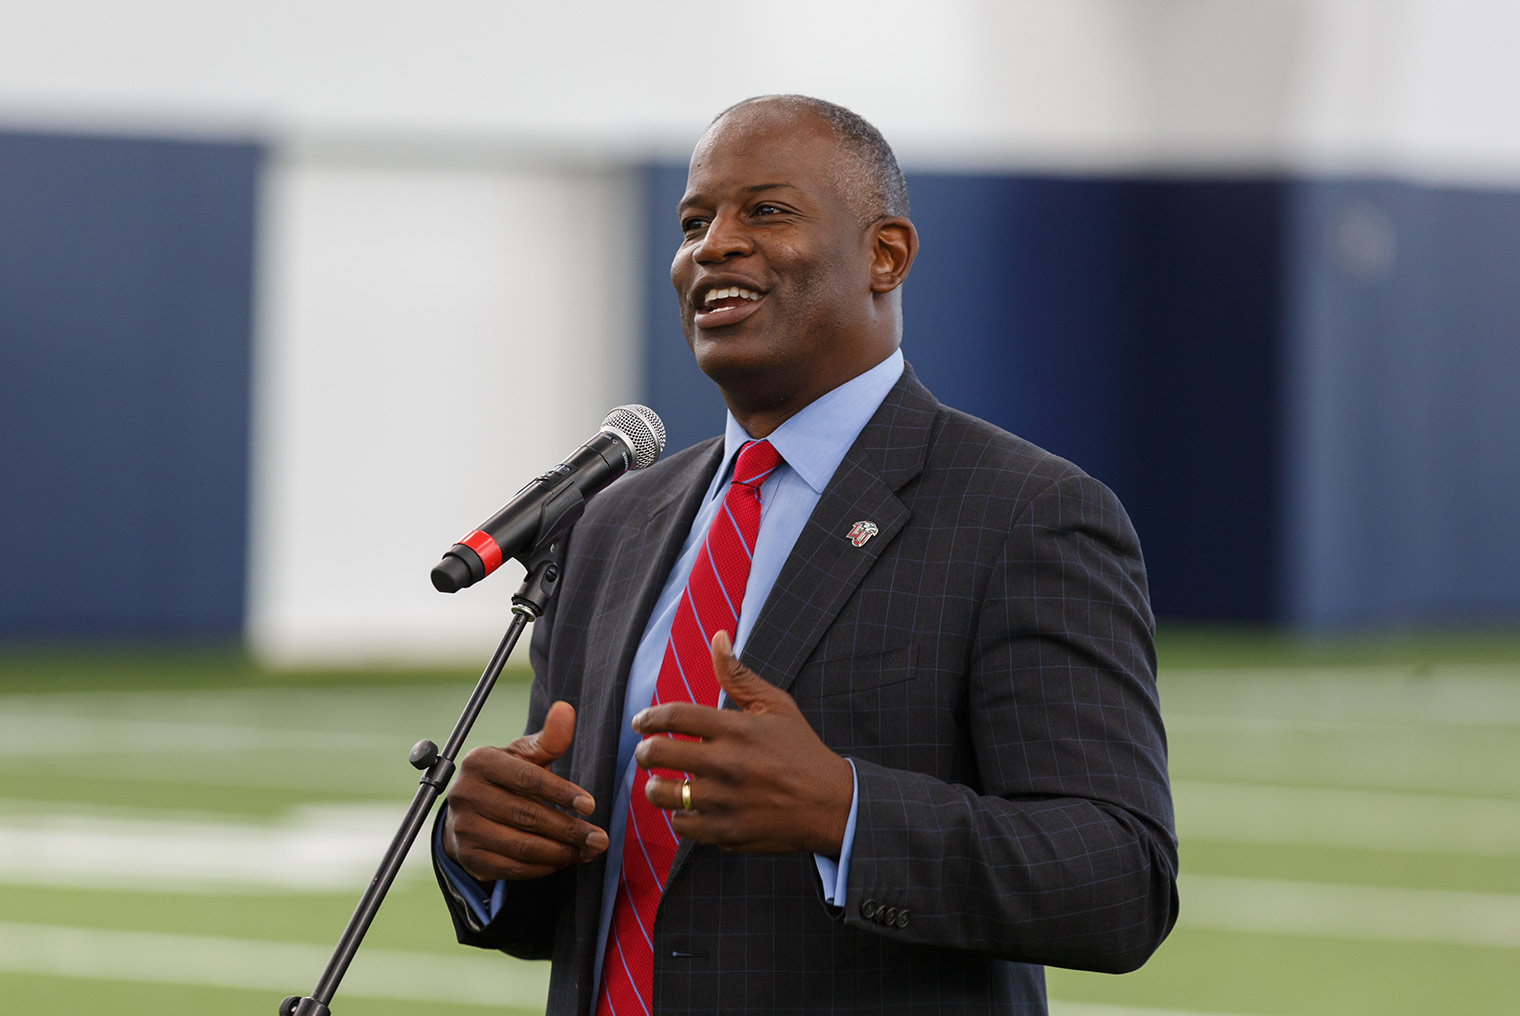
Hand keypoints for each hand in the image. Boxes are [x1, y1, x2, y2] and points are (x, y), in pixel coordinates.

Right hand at [443, 700, 608, 880]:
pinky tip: (565, 860)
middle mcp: (465, 794)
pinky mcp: (468, 857)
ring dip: (561, 852)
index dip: (561, 792)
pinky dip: (544, 868)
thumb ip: (549, 738)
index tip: (591, 805)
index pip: (527, 779)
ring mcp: (464, 828)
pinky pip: (513, 868)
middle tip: (600, 838)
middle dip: (569, 829)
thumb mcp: (524, 755)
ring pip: (522, 846)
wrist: (468, 813)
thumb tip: (565, 709)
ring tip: (588, 850)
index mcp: (480, 762)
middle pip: (527, 815)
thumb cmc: (506, 778)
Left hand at [632, 631, 853, 854]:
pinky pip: (681, 823)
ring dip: (655, 786)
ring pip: (661, 793)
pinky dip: (680, 814)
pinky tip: (689, 807)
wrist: (831, 804)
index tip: (641, 723)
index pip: (674, 716)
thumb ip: (739, 675)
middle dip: (644, 751)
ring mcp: (724, 800)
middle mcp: (726, 763)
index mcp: (736, 728)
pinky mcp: (725, 831)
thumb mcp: (776, 706)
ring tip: (661, 782)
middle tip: (647, 752)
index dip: (648, 717)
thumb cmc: (800, 750)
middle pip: (657, 753)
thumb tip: (718, 636)